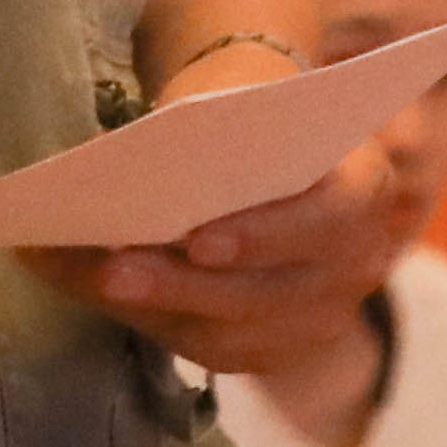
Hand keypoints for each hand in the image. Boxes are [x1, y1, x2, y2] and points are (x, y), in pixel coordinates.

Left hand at [37, 133, 412, 376]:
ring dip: (151, 307)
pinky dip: (147, 320)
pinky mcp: (275, 346)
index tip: (196, 239)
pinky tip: (91, 291)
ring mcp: (320, 315)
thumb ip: (204, 132)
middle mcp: (355, 263)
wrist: (258, 140)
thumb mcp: (233, 98)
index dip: (264, 235)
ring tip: (84, 279)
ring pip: (233, 333)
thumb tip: (129, 173)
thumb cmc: (242, 110)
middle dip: (182, 284)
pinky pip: (210, 349)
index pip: (330, 218)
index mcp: (363, 186)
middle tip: (112, 271)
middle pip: (270, 291)